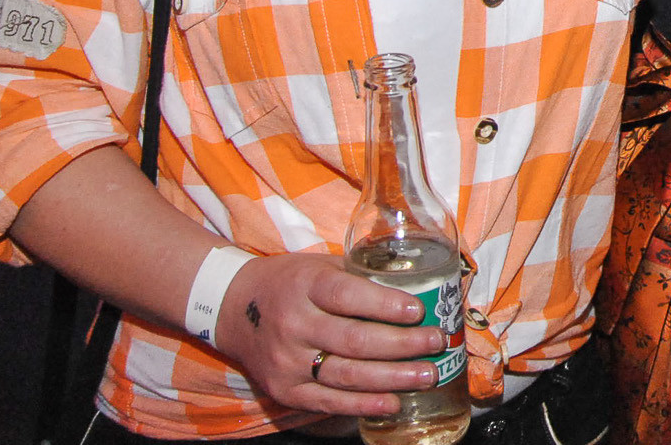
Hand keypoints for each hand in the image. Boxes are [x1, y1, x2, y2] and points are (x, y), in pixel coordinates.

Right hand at [212, 253, 446, 417]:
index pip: (348, 296)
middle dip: (403, 345)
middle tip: (436, 342)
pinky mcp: (284, 390)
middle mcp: (294, 324)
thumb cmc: (290, 281)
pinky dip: (364, 404)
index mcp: (306, 286)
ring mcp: (287, 361)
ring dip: (393, 378)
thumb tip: (419, 280)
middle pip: (355, 341)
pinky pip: (329, 402)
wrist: (233, 307)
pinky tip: (393, 402)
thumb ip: (361, 274)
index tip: (418, 310)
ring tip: (428, 374)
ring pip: (347, 375)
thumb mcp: (321, 265)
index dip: (385, 305)